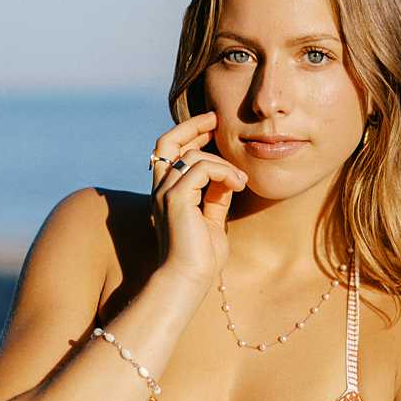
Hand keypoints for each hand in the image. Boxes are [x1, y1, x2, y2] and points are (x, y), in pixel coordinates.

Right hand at [150, 111, 247, 288]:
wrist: (188, 280)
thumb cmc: (201, 257)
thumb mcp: (212, 219)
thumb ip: (216, 196)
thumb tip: (228, 176)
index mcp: (166, 192)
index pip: (168, 149)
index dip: (188, 131)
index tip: (212, 124)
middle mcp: (160, 189)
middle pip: (168, 140)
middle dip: (193, 125)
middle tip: (217, 120)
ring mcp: (165, 193)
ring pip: (192, 155)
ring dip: (222, 162)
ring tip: (240, 182)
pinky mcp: (176, 200)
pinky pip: (202, 169)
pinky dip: (224, 172)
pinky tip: (238, 186)